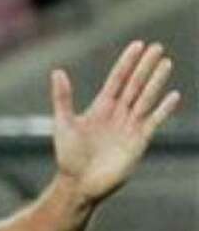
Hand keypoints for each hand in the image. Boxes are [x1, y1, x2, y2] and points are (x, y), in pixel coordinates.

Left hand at [52, 41, 179, 202]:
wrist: (78, 185)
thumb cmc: (68, 157)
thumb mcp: (64, 124)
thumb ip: (62, 98)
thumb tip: (57, 72)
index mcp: (101, 107)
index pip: (117, 79)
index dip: (127, 62)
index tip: (137, 45)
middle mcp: (118, 114)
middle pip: (135, 85)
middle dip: (145, 67)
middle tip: (157, 47)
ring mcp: (129, 127)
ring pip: (146, 99)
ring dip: (156, 81)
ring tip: (166, 63)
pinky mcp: (138, 142)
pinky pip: (153, 122)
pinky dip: (163, 110)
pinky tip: (173, 96)